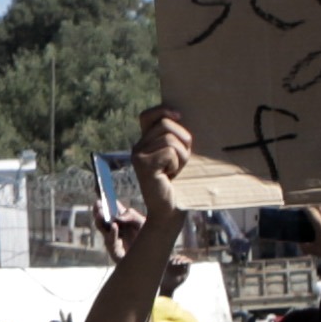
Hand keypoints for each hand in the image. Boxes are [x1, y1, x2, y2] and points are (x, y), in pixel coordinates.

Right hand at [124, 104, 206, 223]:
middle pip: (165, 124)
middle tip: (181, 161)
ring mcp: (138, 156)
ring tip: (175, 170)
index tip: (180, 116)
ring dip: (181, 155)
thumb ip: (176, 139)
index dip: (163, 110)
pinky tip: (170, 176)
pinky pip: (169, 152)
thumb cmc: (179, 184)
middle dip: (183, 140)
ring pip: (169, 138)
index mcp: (145, 143)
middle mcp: (137, 147)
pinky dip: (177, 164)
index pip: (148, 115)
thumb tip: (183, 117)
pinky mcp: (143, 165)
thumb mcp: (178, 156)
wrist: (170, 211)